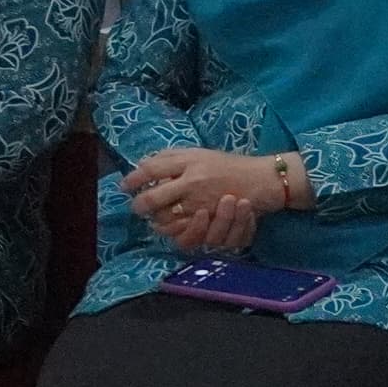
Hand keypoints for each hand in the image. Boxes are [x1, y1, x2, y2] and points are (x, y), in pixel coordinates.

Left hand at [125, 145, 292, 254]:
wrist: (263, 179)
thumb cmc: (229, 165)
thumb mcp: (199, 153)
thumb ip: (171, 157)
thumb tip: (142, 164)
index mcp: (189, 161)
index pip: (151, 169)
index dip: (133, 179)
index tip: (125, 186)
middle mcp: (192, 182)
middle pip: (152, 198)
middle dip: (139, 205)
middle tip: (136, 207)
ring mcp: (201, 203)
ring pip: (165, 219)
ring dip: (155, 220)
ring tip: (153, 219)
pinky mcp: (211, 220)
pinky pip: (184, 233)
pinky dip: (174, 231)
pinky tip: (171, 227)